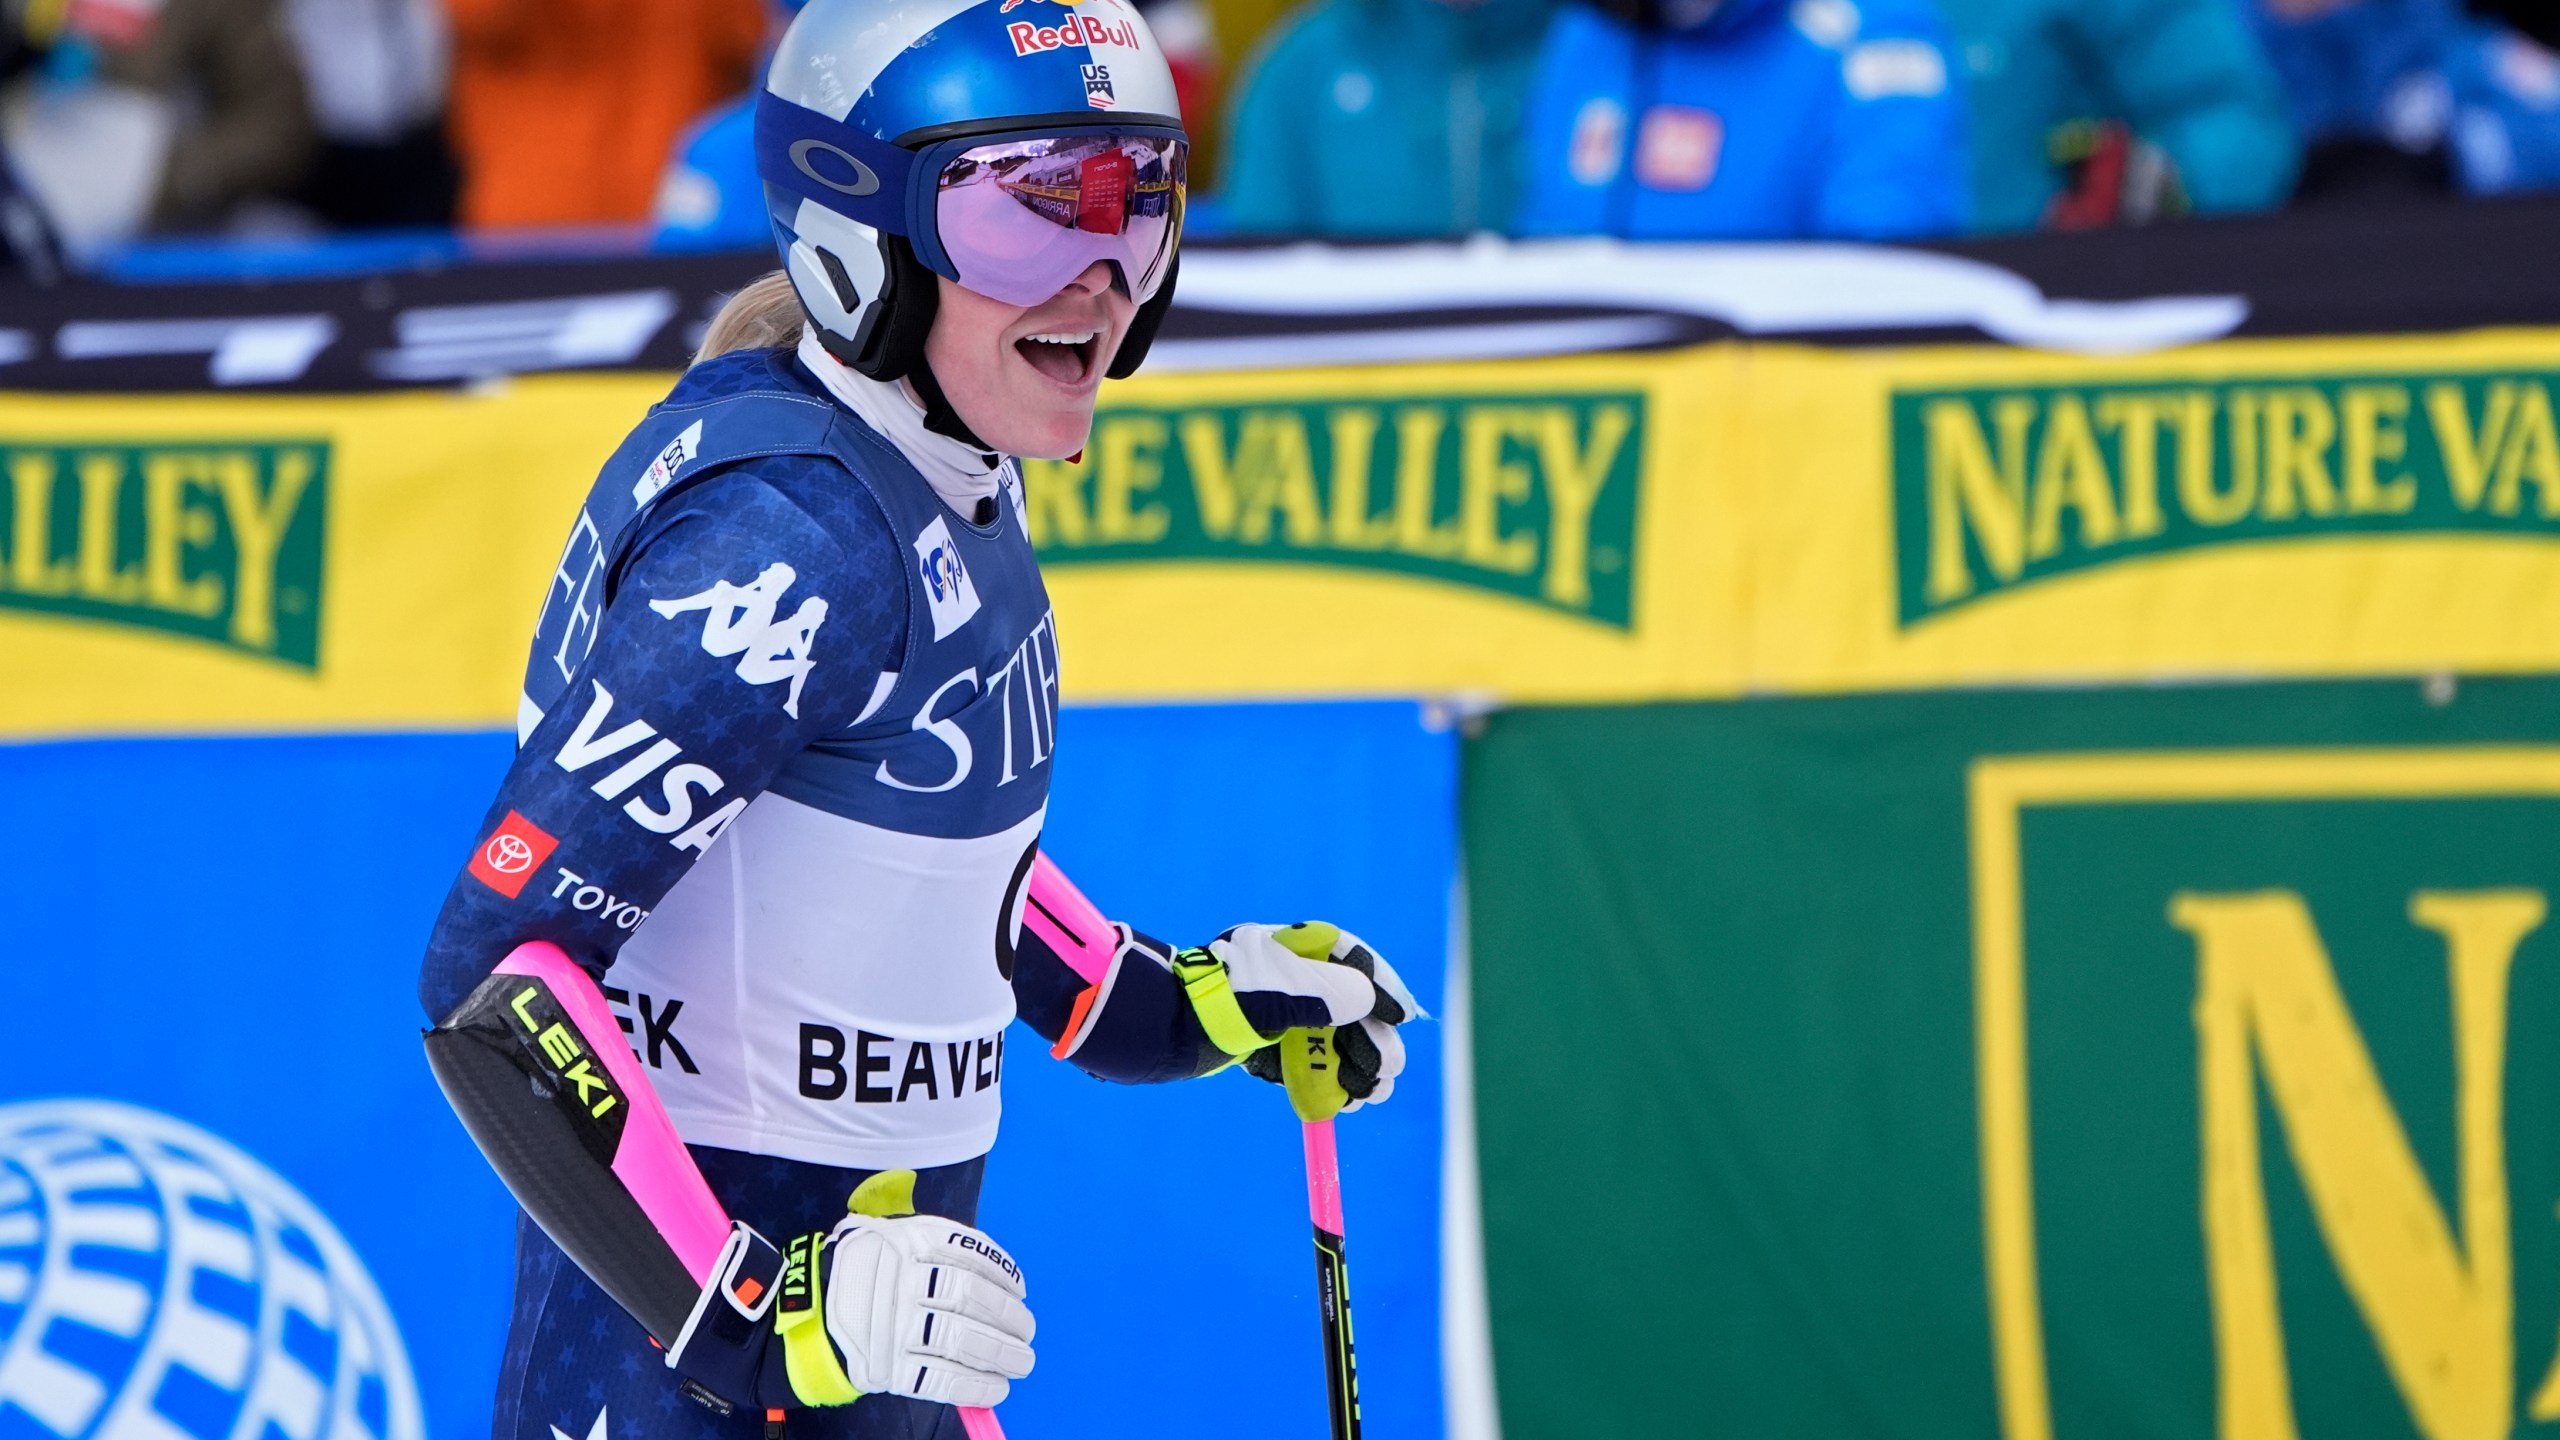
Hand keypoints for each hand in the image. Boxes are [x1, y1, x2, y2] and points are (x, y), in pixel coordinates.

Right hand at [780, 1171, 1035, 1407]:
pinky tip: (996, 1388)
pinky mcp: (889, 1367)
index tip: (1021, 1291)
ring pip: (960, 1340)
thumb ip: (943, 1247)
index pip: (970, 1256)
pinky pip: (940, 1379)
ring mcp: (895, 1326)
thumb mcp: (897, 1237)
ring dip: (1001, 1355)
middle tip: (1027, 1331)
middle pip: (970, 1299)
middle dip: (1008, 1319)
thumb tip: (1003, 1280)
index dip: (1003, 1275)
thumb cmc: (871, 1271)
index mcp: (909, 1243)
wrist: (812, 1312)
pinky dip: (974, 1387)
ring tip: (1022, 1362)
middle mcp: (903, 1282)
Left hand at [1217, 922, 1420, 1111]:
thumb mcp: (1289, 991)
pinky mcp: (1267, 1038)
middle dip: (1373, 1042)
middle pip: (1348, 1007)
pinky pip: (1306, 1057)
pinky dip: (1325, 1079)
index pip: (1355, 961)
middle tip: (1389, 1072)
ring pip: (1331, 1037)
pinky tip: (1342, 1102)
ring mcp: (1279, 1008)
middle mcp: (1292, 974)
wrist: (1176, 1028)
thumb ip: (1333, 994)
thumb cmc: (1232, 998)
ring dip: (1355, 1067)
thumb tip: (1367, 999)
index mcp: (1298, 947)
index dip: (1384, 990)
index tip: (1402, 1019)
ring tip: (1370, 1096)